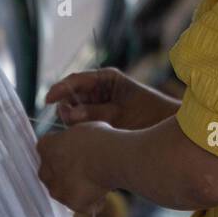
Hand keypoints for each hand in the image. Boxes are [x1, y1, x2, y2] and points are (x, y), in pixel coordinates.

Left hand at [36, 122, 112, 212]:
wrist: (110, 157)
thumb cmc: (99, 138)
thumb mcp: (82, 128)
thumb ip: (72, 139)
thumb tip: (76, 142)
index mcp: (45, 146)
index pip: (46, 149)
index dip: (62, 150)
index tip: (74, 151)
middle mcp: (45, 170)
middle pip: (50, 174)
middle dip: (63, 173)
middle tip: (83, 168)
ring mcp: (58, 190)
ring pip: (63, 192)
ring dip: (76, 189)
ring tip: (96, 180)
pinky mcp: (72, 204)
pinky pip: (82, 205)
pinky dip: (92, 202)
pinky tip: (103, 192)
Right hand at [45, 67, 179, 130]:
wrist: (169, 128)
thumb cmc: (149, 115)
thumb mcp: (120, 114)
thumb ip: (93, 114)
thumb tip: (67, 114)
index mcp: (106, 78)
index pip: (76, 80)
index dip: (60, 89)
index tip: (48, 100)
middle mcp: (101, 89)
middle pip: (72, 97)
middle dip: (69, 109)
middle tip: (73, 123)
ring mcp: (100, 104)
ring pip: (76, 112)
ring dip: (76, 121)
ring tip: (88, 131)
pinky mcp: (102, 119)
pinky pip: (84, 122)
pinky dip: (83, 129)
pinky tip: (89, 137)